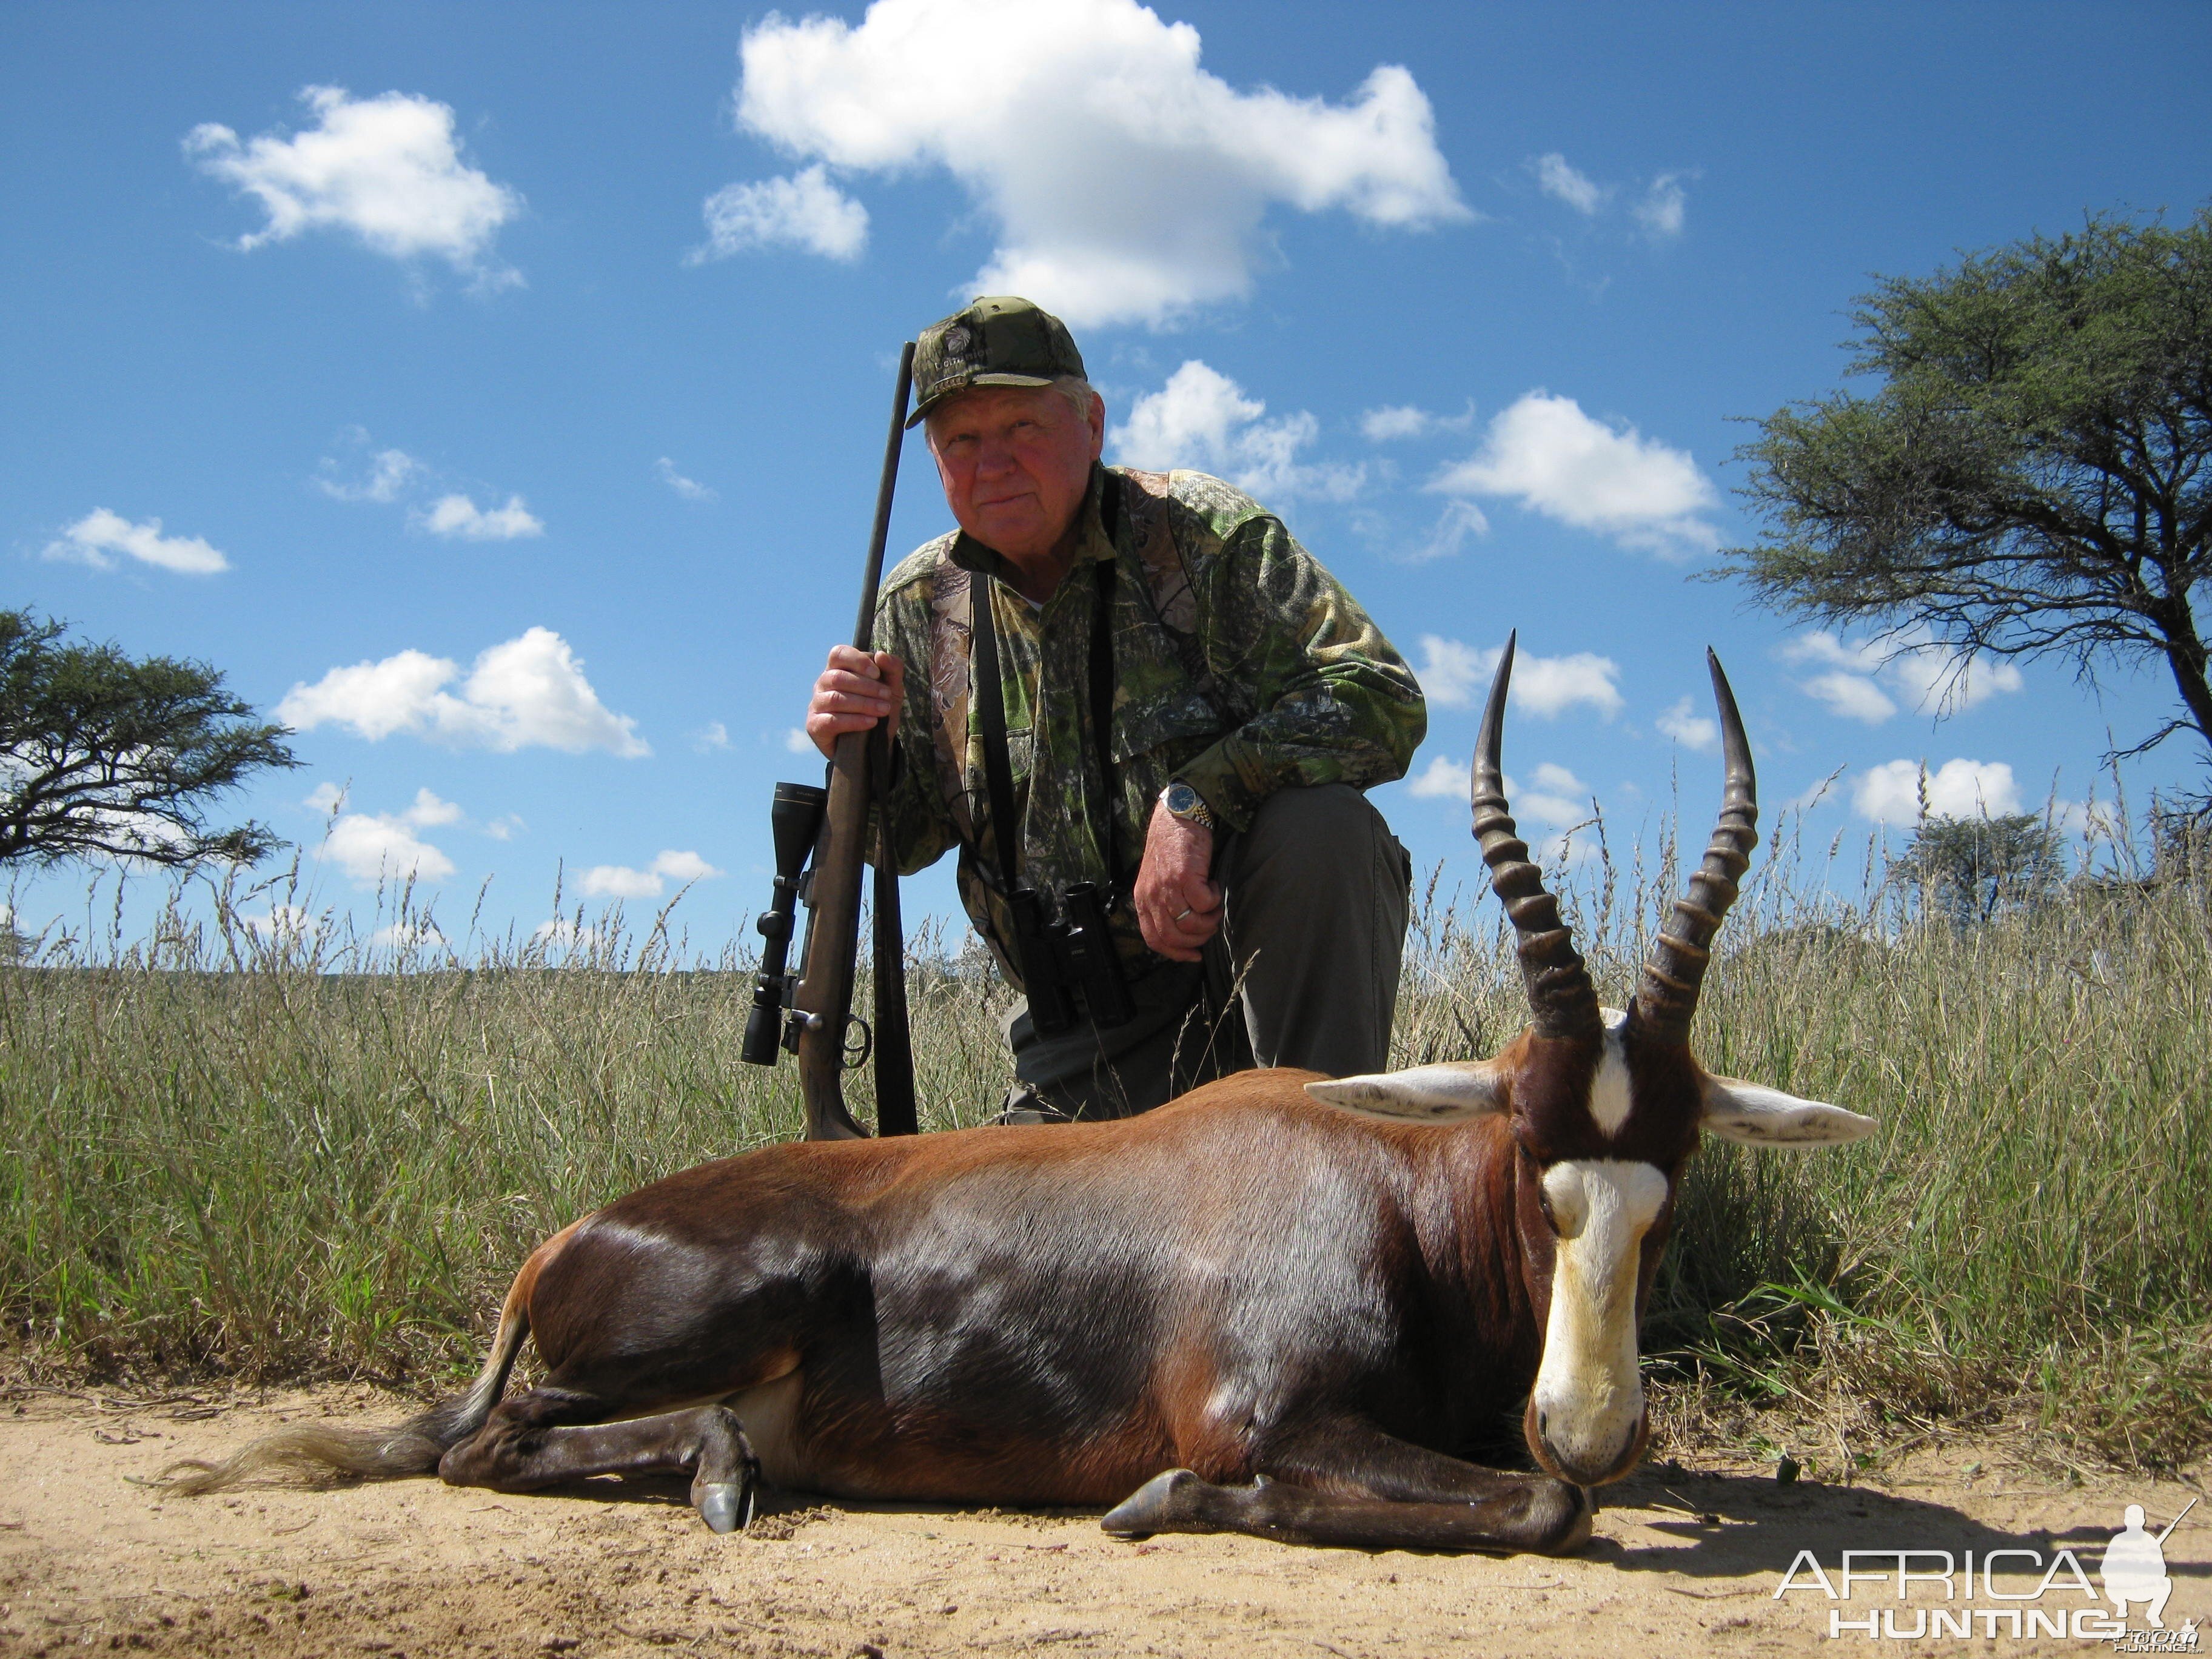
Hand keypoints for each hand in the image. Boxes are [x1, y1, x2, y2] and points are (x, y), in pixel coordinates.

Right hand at [805, 646, 904, 758]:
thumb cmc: (878, 710)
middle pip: (838, 677)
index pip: (838, 654)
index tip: (877, 673)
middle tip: (887, 697)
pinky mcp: (814, 726)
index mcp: (837, 669)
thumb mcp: (892, 689)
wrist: (873, 745)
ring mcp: (816, 705)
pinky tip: (871, 722)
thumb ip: (892, 669)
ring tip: (883, 710)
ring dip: (864, 704)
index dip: (857, 660)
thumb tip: (880, 654)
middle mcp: (822, 685)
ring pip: (835, 699)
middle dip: (867, 687)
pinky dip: (855, 721)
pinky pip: (832, 720)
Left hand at [1135, 798, 1220, 961]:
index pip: (1154, 939)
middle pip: (1173, 937)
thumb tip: (1184, 930)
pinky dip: (1214, 901)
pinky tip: (1214, 885)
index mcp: (1143, 899)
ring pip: (1190, 924)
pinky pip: (1204, 904)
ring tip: (1213, 905)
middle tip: (1210, 925)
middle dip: (1197, 939)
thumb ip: (1164, 903)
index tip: (1195, 955)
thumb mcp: (1158, 879)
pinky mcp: (1185, 876)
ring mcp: (1167, 887)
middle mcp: (1152, 896)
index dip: (1176, 953)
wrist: (1178, 815)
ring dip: (1208, 921)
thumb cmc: (1173, 847)